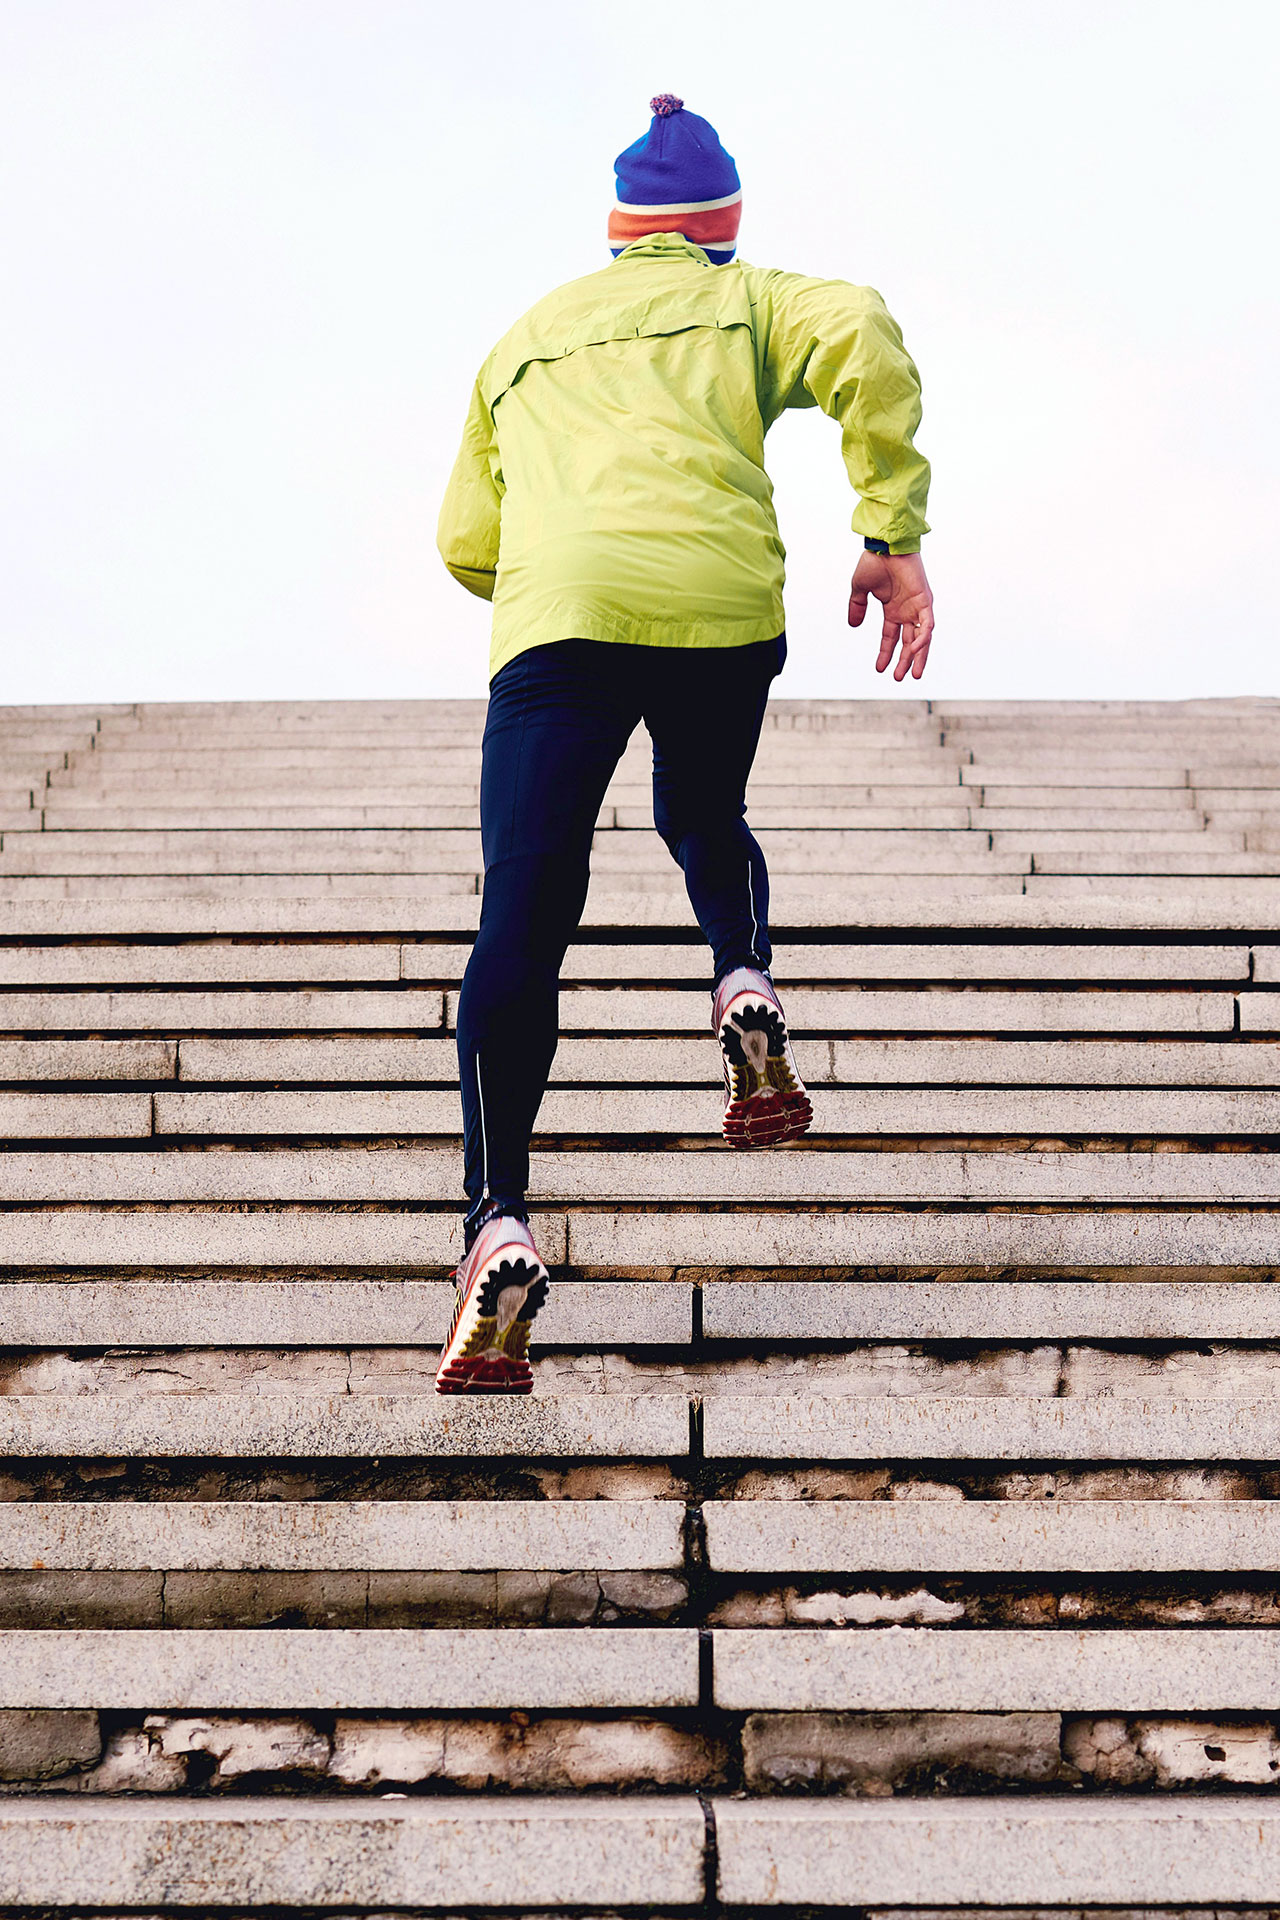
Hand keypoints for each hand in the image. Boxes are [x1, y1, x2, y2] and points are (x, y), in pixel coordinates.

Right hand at [848, 550, 934, 680]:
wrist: (884, 545)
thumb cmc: (874, 562)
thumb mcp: (860, 590)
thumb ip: (857, 607)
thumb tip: (853, 625)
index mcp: (893, 609)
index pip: (891, 637)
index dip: (886, 653)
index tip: (879, 669)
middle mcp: (907, 610)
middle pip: (909, 642)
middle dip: (904, 661)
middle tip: (898, 678)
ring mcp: (917, 607)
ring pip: (922, 638)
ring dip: (918, 656)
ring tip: (913, 674)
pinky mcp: (925, 600)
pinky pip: (928, 625)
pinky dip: (923, 639)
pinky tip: (915, 651)